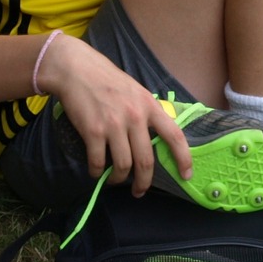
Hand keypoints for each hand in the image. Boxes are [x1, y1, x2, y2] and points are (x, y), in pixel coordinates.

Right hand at [44, 36, 192, 196]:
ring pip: (123, 165)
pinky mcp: (93, 131)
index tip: (186, 175)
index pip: (175, 136)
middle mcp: (135, 117)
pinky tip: (96, 172)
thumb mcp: (136, 91)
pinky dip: (97, 173)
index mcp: (150, 106)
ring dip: (119, 179)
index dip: (183, 158)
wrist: (76, 70)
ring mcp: (113, 125)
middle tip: (139, 191)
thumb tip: (156, 135)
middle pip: (146, 160)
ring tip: (115, 181)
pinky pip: (98, 162)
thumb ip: (147, 112)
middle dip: (144, 182)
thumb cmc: (107, 80)